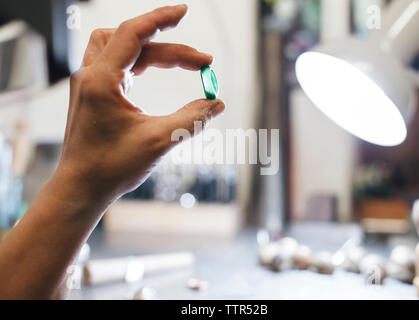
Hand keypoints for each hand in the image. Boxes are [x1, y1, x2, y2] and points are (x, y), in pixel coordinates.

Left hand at [51, 5, 224, 207]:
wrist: (81, 188)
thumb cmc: (112, 167)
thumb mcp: (159, 141)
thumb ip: (192, 119)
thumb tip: (217, 103)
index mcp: (101, 81)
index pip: (133, 33)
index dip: (161, 18)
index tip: (185, 12)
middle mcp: (90, 76)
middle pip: (132, 41)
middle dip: (170, 47)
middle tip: (202, 63)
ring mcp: (89, 84)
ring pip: (120, 48)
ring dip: (150, 50)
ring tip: (180, 61)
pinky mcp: (93, 94)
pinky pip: (117, 64)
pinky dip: (139, 63)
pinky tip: (154, 73)